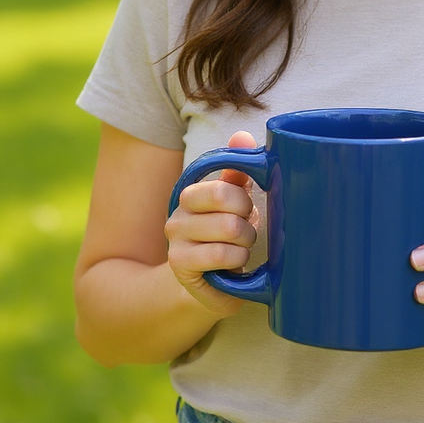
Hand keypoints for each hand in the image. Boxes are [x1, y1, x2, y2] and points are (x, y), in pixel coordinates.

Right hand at [164, 131, 259, 316]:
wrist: (211, 287)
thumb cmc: (226, 240)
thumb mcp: (234, 206)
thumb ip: (237, 174)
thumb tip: (242, 136)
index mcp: (191, 196)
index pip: (222, 187)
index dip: (244, 201)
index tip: (246, 212)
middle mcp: (177, 216)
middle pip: (227, 207)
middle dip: (248, 222)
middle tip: (245, 234)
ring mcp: (176, 242)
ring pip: (230, 231)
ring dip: (245, 245)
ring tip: (240, 250)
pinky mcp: (181, 266)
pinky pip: (221, 255)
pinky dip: (238, 260)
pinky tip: (234, 266)